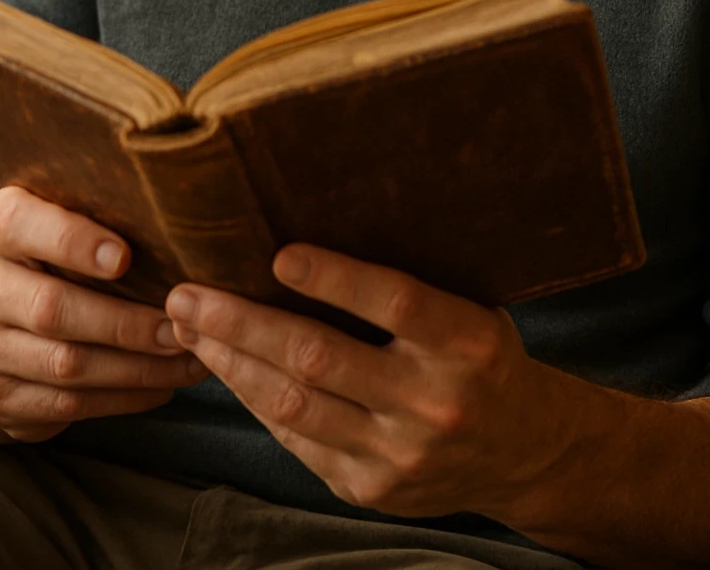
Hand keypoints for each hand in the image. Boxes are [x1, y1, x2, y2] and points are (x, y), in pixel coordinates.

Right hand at [0, 186, 208, 441]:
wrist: (3, 305)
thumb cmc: (61, 247)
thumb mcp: (69, 214)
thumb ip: (102, 212)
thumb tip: (179, 228)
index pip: (22, 226)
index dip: (73, 243)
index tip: (125, 257)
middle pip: (52, 309)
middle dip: (127, 323)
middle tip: (182, 328)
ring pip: (64, 365)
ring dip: (136, 369)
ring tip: (188, 360)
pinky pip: (64, 404)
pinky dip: (121, 399)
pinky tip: (161, 386)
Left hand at [165, 244, 567, 518]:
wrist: (523, 451)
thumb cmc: (482, 355)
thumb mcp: (472, 307)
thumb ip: (412, 282)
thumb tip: (314, 221)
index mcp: (468, 343)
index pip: (394, 304)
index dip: (334, 278)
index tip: (278, 252)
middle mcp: (434, 403)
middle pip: (321, 359)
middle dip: (243, 323)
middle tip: (187, 294)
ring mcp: (399, 456)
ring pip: (295, 405)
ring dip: (232, 363)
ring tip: (188, 327)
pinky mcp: (369, 489)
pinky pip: (296, 440)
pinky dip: (254, 399)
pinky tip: (225, 367)